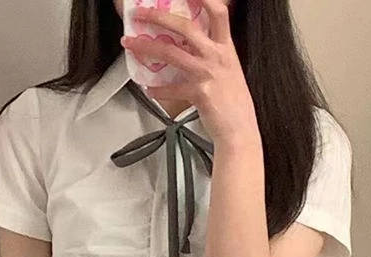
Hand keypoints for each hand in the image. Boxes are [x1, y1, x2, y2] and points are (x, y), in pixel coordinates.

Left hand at [121, 0, 259, 144]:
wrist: (239, 130)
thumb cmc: (234, 104)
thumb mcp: (229, 71)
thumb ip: (212, 55)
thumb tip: (189, 48)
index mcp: (225, 48)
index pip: (217, 12)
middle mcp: (216, 56)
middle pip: (185, 26)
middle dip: (158, 16)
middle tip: (141, 15)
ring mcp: (207, 74)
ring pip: (170, 52)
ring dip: (146, 46)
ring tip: (130, 44)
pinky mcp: (199, 93)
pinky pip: (171, 88)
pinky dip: (157, 89)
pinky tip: (149, 89)